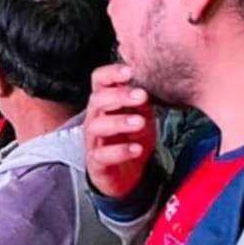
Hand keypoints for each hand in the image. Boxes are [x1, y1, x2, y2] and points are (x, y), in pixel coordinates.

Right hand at [83, 64, 156, 199]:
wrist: (125, 173)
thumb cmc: (131, 137)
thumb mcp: (141, 115)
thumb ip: (142, 101)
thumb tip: (149, 85)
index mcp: (105, 102)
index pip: (99, 80)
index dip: (111, 73)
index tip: (130, 71)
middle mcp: (95, 117)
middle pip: (97, 99)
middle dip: (119, 96)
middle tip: (141, 96)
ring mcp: (94, 140)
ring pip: (97, 126)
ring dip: (119, 122)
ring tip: (139, 122)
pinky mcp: (97, 162)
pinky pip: (103, 155)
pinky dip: (120, 151)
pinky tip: (136, 148)